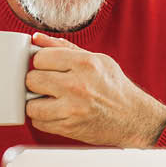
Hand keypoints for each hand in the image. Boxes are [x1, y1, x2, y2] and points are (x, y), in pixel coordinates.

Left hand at [24, 33, 165, 146]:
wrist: (135, 118)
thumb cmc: (115, 87)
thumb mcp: (97, 60)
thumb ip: (64, 48)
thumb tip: (36, 39)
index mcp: (85, 63)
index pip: (40, 58)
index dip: (41, 63)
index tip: (49, 68)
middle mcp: (78, 85)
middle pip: (32, 80)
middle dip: (37, 83)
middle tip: (50, 85)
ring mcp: (72, 108)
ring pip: (30, 104)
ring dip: (37, 103)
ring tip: (52, 101)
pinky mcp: (69, 127)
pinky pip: (39, 122)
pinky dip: (44, 119)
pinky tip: (57, 113)